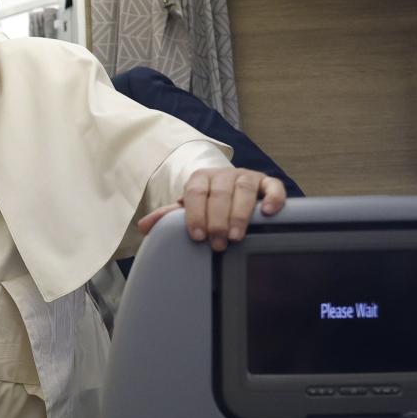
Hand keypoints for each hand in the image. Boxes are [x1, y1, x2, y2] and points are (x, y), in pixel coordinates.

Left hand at [138, 167, 285, 250]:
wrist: (230, 188)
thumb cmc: (207, 203)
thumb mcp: (187, 209)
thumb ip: (167, 217)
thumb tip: (143, 227)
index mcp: (200, 179)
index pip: (195, 193)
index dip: (195, 214)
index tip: (197, 236)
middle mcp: (223, 175)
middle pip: (220, 193)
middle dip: (217, 220)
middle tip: (218, 242)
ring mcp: (246, 176)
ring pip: (244, 190)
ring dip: (240, 214)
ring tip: (236, 236)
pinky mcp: (266, 182)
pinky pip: (273, 186)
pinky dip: (272, 198)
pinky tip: (267, 213)